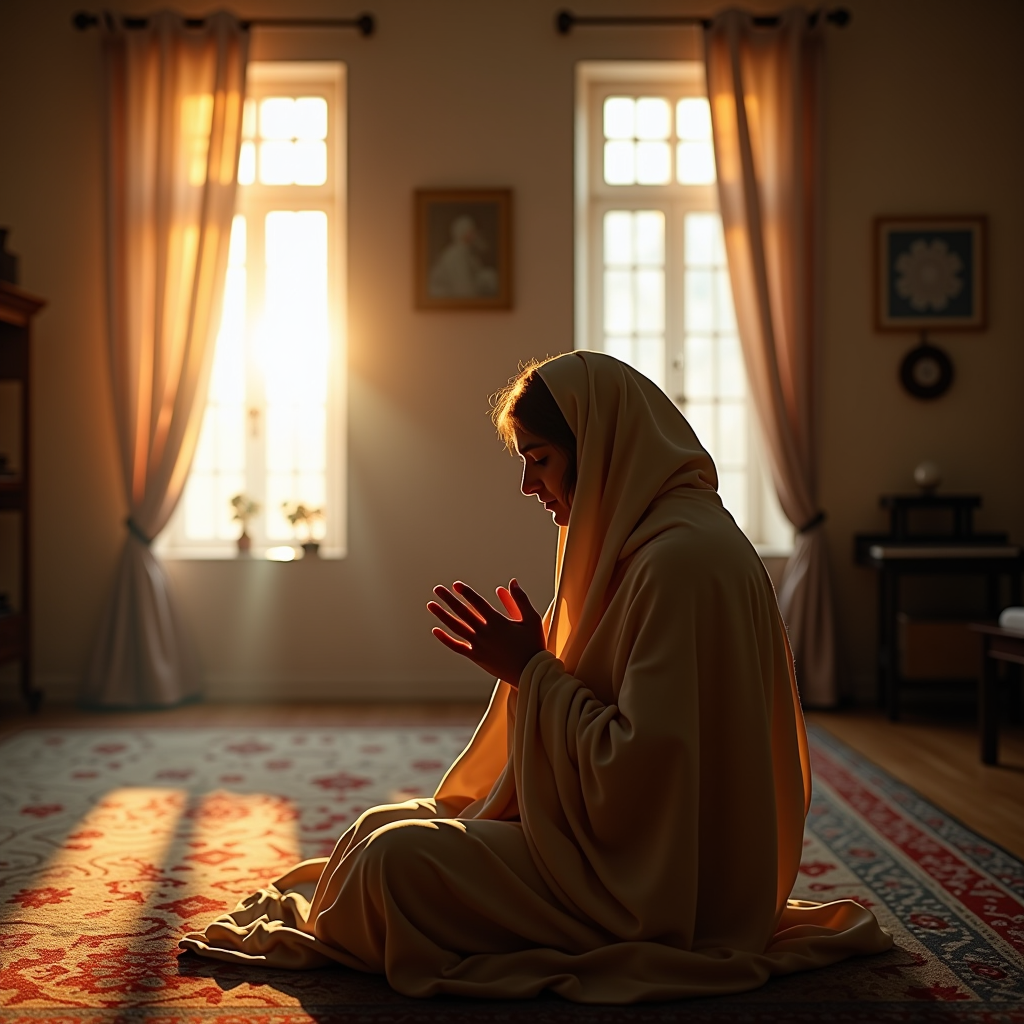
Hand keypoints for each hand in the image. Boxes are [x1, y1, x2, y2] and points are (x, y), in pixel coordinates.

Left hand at [427, 579, 545, 685]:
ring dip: (442, 615)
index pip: (477, 603)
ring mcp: (478, 645)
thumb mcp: (531, 619)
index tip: (456, 585)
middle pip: (462, 612)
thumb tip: (511, 582)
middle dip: (449, 599)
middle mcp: (484, 632)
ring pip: (456, 627)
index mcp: (497, 621)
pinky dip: (445, 639)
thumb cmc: (533, 644)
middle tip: (437, 589)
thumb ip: (520, 600)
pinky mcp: (476, 657)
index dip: (466, 593)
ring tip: (431, 605)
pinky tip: (435, 630)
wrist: (531, 672)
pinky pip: (456, 647)